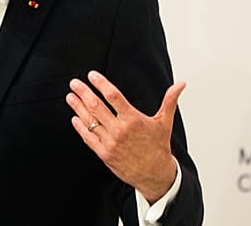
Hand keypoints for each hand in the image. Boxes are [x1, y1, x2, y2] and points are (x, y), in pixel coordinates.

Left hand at [66, 70, 183, 202]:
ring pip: (89, 121)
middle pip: (96, 106)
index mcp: (133, 120)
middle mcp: (120, 130)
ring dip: (77, 107)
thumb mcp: (164, 122)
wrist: (155, 174)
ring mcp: (110, 142)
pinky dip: (80, 127)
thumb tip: (180, 85)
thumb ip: (169, 101)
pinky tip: (74, 118)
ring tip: (70, 96)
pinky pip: (88, 138)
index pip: (113, 96)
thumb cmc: (158, 147)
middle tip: (74, 83)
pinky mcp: (104, 153)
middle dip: (83, 92)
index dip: (101, 84)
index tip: (91, 75)